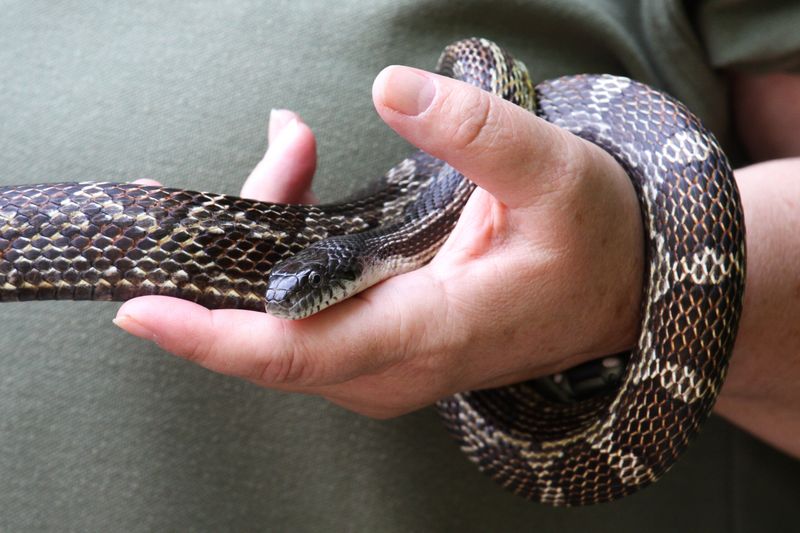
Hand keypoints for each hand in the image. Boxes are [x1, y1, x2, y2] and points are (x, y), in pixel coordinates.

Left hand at [114, 66, 643, 417]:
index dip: (213, 336)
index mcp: (437, 330)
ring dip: (247, 262)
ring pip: (281, 335)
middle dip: (217, 271)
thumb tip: (389, 90)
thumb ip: (475, 131)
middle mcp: (399, 365)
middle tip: (203, 187)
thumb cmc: (594, 239)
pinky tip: (289, 191)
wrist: (619, 287)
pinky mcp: (383, 346)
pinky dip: (278, 263)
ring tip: (258, 173)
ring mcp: (386, 363)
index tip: (141, 306)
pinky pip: (306, 321)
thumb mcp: (554, 172)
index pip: (303, 353)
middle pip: (272, 340)